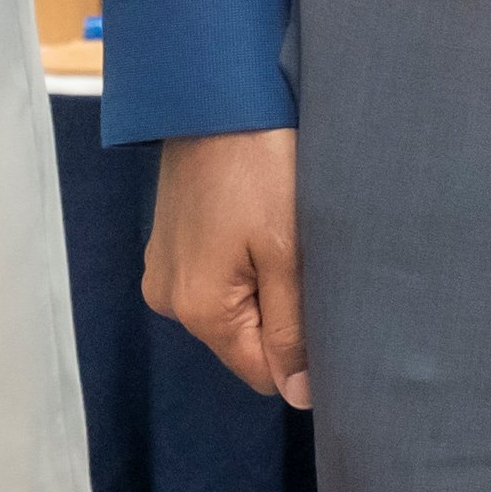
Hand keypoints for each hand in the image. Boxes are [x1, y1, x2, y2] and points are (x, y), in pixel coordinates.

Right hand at [145, 127, 308, 405]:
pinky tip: (258, 224)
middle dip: (281, 313)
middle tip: (305, 259)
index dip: (300, 354)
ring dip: (263, 286)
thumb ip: (293, 329)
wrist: (215, 95)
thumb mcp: (288, 253)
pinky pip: (214, 279)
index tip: (326, 305)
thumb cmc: (259, 168)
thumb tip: (298, 396)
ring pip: (232, 308)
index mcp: (199, 310)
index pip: (261, 373)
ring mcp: (164, 270)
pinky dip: (241, 264)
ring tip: (281, 235)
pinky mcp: (168, 243)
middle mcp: (170, 301)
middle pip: (245, 341)